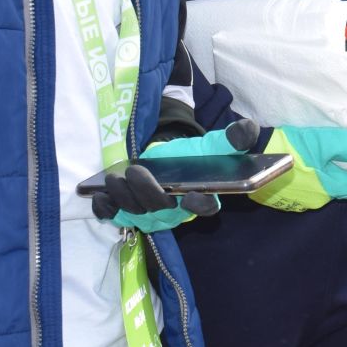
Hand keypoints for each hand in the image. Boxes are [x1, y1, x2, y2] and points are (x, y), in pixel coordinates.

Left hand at [92, 121, 267, 230]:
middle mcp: (176, 214)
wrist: (169, 161)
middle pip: (162, 211)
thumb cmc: (194, 157)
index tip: (191, 194)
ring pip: (136, 214)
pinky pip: (115, 217)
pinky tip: (99, 197)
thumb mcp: (214, 145)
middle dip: (146, 193)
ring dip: (123, 198)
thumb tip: (248, 129)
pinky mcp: (129, 213)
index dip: (199, 205)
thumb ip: (233, 139)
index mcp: (202, 199)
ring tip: (114, 179)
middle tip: (135, 172)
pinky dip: (106, 209)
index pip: (204, 208)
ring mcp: (151, 216)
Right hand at [249, 124, 346, 212]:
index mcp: (328, 188)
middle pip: (342, 188)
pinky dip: (315, 179)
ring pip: (324, 189)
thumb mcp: (324, 141)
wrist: (247, 156)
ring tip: (335, 160)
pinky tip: (310, 167)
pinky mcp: (282, 198)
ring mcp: (297, 201)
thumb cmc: (289, 148)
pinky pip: (307, 189)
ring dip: (333, 176)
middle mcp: (316, 200)